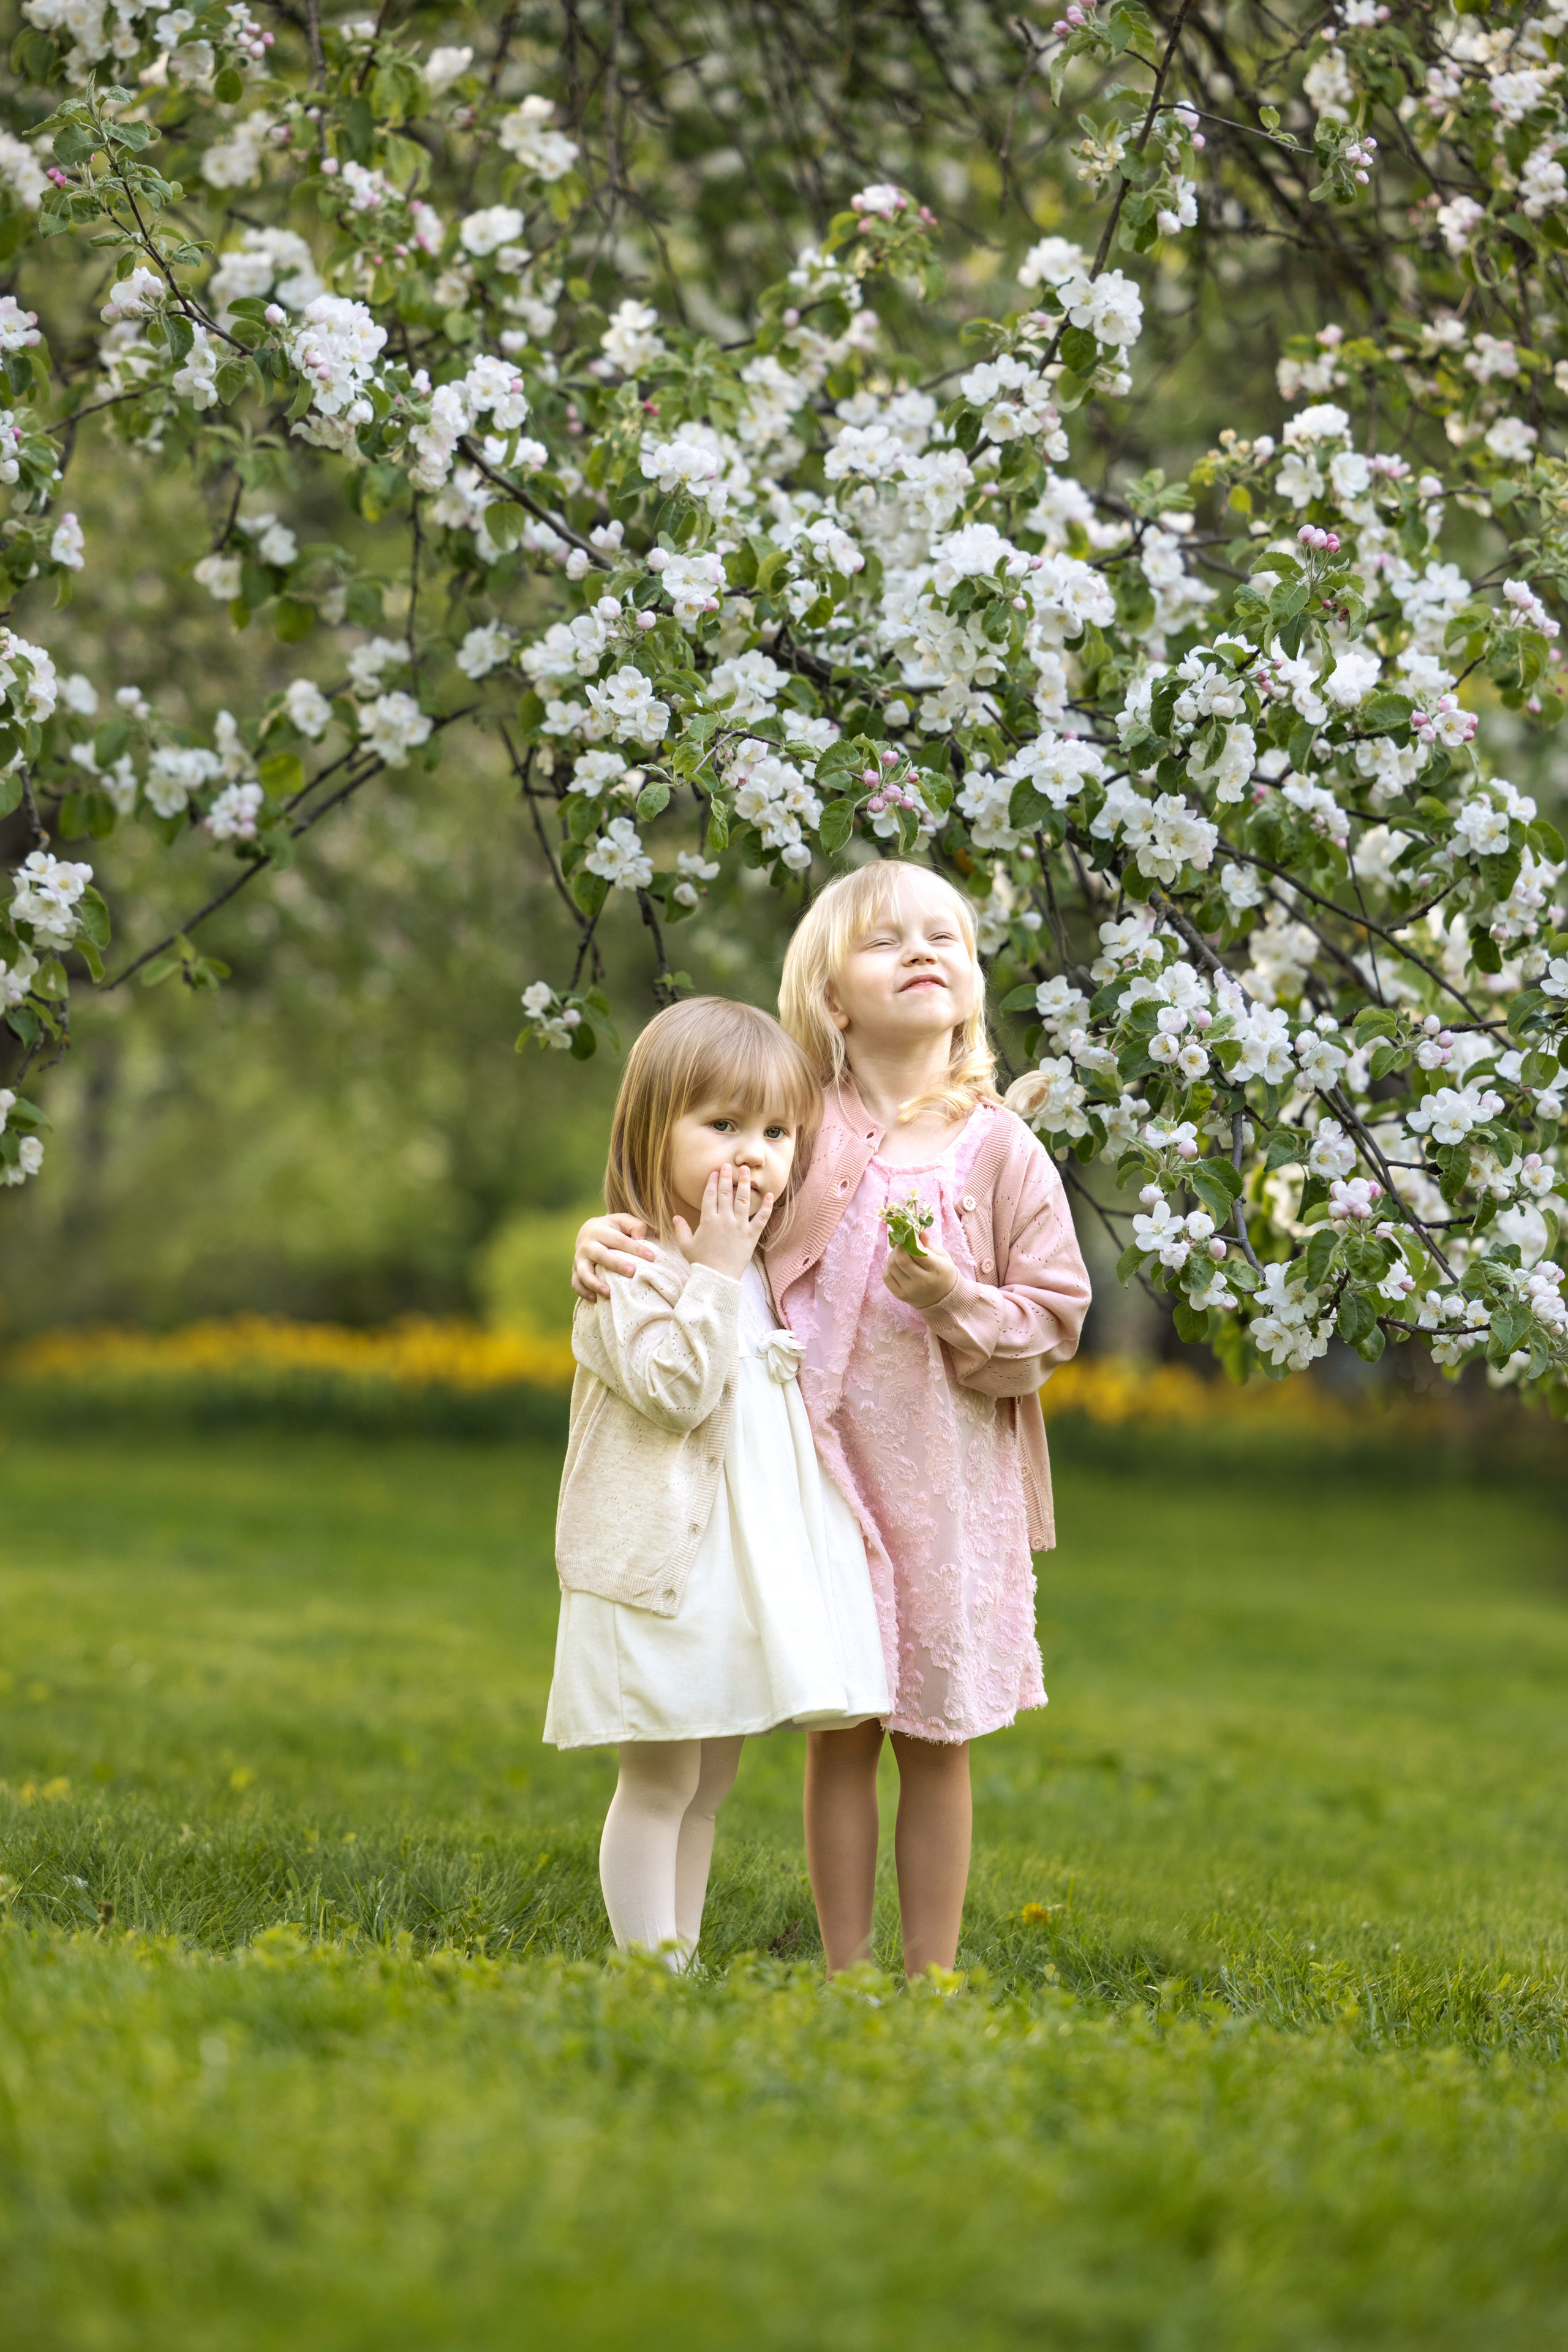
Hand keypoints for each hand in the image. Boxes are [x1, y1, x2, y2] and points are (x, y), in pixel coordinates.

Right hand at [572, 1212, 655, 1300]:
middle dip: (616, 1264)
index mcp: (599, 1230)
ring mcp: (579, 1259)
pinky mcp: (575, 1271)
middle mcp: (587, 1245)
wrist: (588, 1231)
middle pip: (600, 1255)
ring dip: (595, 1284)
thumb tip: (642, 1240)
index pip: (619, 1240)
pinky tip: (595, 1299)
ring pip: (584, 1273)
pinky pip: (576, 1283)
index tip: (651, 1257)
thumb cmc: (613, 1228)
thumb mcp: (623, 1221)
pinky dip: (584, 1292)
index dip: (635, 1248)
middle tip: (632, 1272)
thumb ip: (635, 1226)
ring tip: (609, 1293)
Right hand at [674, 1163, 773, 1281]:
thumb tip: (675, 1217)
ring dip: (745, 1184)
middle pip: (726, 1193)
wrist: (717, 1278)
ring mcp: (739, 1227)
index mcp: (708, 1221)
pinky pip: (761, 1218)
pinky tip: (769, 1194)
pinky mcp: (751, 1235)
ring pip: (743, 1200)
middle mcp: (724, 1220)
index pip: (710, 1196)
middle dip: (727, 1177)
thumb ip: (680, 1230)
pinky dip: (766, 1206)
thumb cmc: (700, 1263)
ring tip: (747, 1170)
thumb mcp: (686, 1246)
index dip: (712, 1182)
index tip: (715, 1172)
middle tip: (728, 1165)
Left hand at [883, 1237, 957, 1310]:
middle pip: (902, 1260)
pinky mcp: (900, 1295)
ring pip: (892, 1267)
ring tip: (899, 1252)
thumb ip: (929, 1245)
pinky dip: (888, 1267)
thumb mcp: (942, 1256)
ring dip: (892, 1255)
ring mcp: (910, 1290)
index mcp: (937, 1270)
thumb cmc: (943, 1272)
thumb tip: (919, 1232)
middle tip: (902, 1242)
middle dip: (899, 1246)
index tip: (910, 1234)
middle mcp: (923, 1282)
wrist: (943, 1298)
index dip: (911, 1241)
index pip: (919, 1253)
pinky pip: (886, 1277)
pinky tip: (896, 1264)